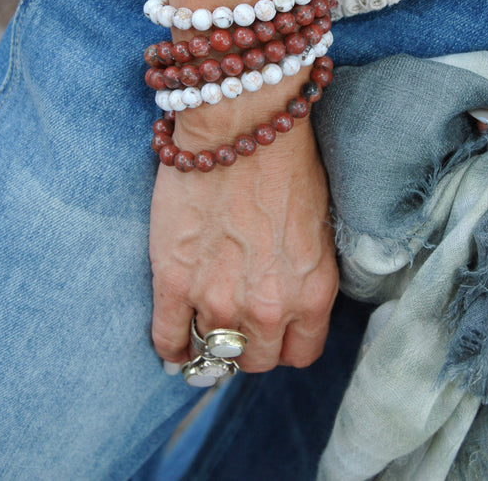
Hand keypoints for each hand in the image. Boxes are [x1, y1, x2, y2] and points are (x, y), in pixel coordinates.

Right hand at [149, 109, 338, 373]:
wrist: (240, 128)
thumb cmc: (284, 163)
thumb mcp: (318, 228)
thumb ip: (305, 274)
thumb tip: (286, 294)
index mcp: (312, 293)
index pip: (302, 352)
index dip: (285, 342)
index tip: (273, 331)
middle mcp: (269, 308)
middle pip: (258, 359)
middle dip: (250, 343)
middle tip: (237, 322)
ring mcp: (219, 299)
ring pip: (215, 351)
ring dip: (210, 341)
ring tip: (203, 327)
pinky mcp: (175, 282)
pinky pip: (169, 338)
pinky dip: (171, 345)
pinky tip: (174, 339)